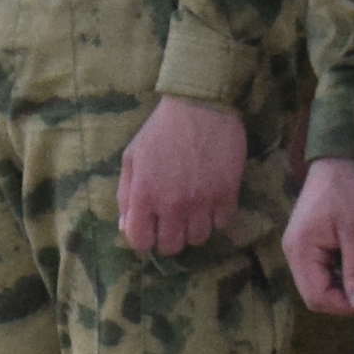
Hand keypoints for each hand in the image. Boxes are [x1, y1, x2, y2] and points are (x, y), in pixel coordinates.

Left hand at [114, 95, 249, 259]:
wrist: (200, 106)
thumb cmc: (161, 130)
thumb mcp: (131, 157)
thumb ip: (126, 194)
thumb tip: (126, 226)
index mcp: (144, 195)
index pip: (140, 242)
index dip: (143, 239)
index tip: (149, 228)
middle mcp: (172, 204)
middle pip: (171, 247)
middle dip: (168, 237)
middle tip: (171, 221)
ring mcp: (202, 202)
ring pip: (199, 239)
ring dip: (193, 228)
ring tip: (192, 209)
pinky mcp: (227, 195)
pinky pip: (222, 224)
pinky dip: (216, 217)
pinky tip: (210, 200)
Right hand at [286, 155, 353, 316]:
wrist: (337, 159)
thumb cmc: (347, 190)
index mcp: (300, 250)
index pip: (316, 297)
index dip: (343, 305)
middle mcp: (292, 253)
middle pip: (315, 295)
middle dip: (344, 296)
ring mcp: (298, 249)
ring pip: (319, 284)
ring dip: (343, 285)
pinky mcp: (307, 244)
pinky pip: (322, 271)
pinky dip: (341, 273)